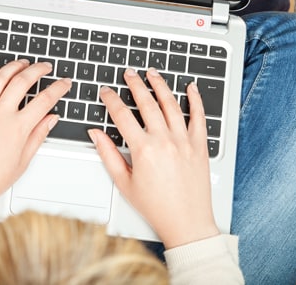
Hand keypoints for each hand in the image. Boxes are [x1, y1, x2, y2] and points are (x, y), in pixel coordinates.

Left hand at [0, 60, 70, 201]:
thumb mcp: (22, 161)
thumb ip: (38, 135)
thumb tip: (50, 119)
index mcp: (17, 128)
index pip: (44, 100)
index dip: (58, 88)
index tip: (63, 83)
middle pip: (22, 81)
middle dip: (37, 69)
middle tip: (45, 67)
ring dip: (13, 66)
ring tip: (23, 63)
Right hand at [89, 68, 219, 247]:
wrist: (187, 223)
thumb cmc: (157, 207)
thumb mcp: (124, 183)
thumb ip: (108, 154)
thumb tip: (95, 134)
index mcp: (143, 150)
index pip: (122, 115)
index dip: (111, 100)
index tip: (106, 92)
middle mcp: (164, 141)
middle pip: (147, 103)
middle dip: (135, 84)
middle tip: (129, 73)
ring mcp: (184, 141)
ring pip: (171, 104)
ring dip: (160, 86)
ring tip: (152, 73)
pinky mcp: (200, 145)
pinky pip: (199, 117)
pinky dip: (195, 100)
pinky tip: (191, 88)